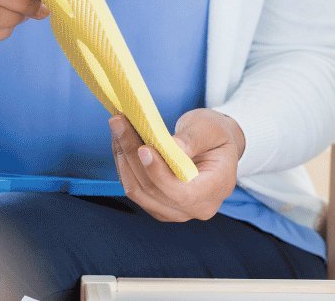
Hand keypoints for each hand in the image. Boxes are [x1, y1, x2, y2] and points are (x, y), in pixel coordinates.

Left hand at [109, 108, 243, 221]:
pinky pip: (135, 190)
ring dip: (123, 159)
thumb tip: (169, 147)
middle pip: (154, 190)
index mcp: (215, 190)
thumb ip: (192, 139)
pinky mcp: (157, 206)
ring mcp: (175, 211)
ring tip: (118, 127)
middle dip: (133, 155)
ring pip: (138, 192)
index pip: (182, 193)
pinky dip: (124, 165)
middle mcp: (195, 208)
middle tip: (119, 122)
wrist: (216, 147)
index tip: (143, 147)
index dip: (159, 173)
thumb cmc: (217, 135)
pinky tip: (121, 141)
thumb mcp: (211, 129)